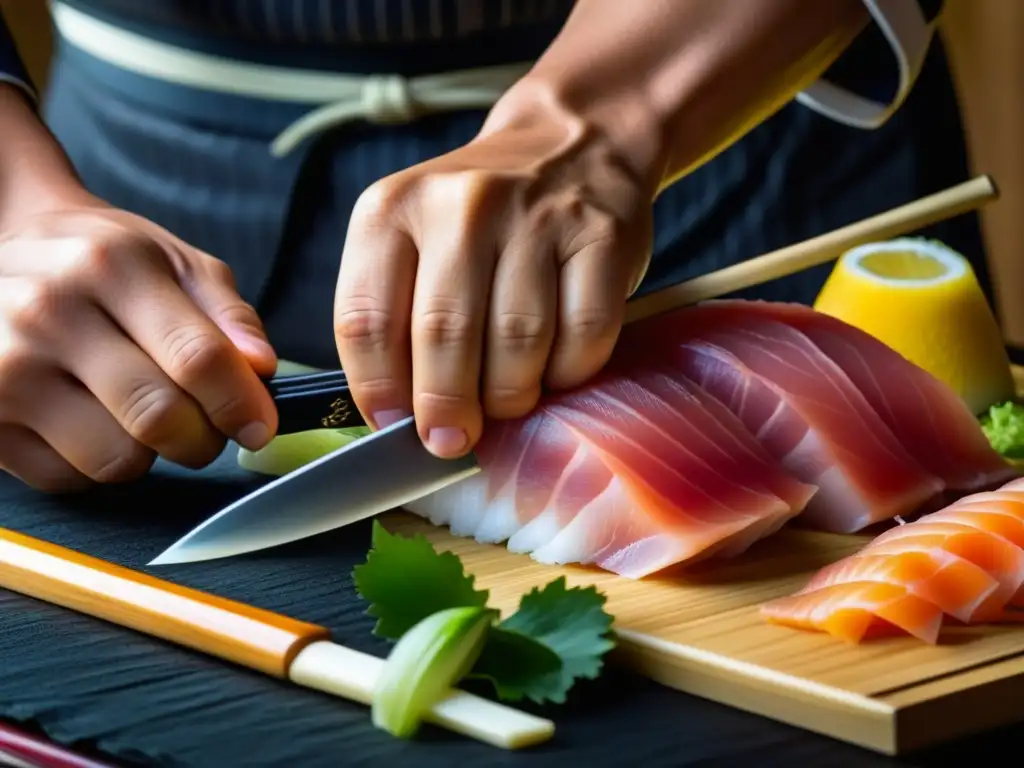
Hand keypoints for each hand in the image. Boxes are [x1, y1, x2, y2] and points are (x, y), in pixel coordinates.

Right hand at [0, 198, 278, 491]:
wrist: (0, 255)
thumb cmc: (98, 264)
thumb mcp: (172, 261)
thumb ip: (227, 314)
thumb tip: (260, 368)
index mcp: (110, 266)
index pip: (198, 358)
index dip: (242, 403)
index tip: (259, 425)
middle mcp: (48, 313)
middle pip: (160, 417)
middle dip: (203, 438)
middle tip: (206, 428)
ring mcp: (4, 368)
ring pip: (117, 459)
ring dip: (148, 453)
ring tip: (138, 414)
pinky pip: (69, 478)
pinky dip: (94, 464)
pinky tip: (88, 421)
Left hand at [335, 85, 656, 458]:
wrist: (571, 144)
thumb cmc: (479, 219)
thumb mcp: (412, 242)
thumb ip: (395, 319)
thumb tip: (401, 421)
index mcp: (392, 210)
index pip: (366, 323)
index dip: (379, 393)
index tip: (396, 427)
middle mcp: (462, 204)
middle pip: (443, 338)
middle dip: (446, 409)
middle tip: (454, 437)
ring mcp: (537, 216)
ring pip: (517, 345)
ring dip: (510, 395)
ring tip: (507, 397)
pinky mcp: (602, 237)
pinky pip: (583, 337)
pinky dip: (568, 373)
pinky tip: (556, 367)